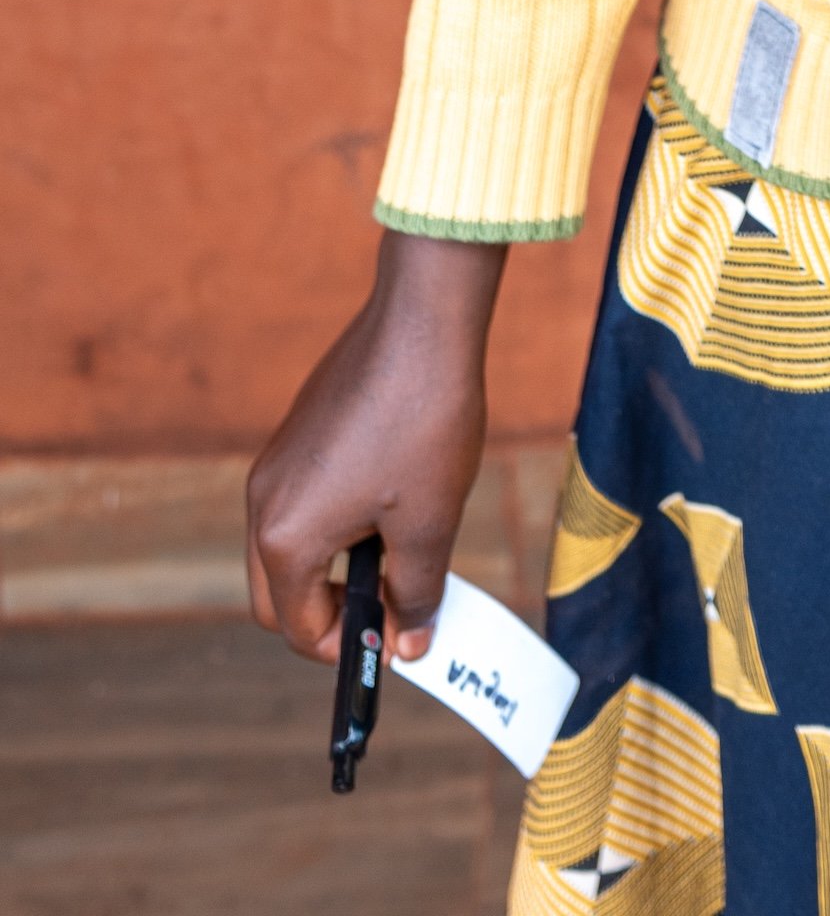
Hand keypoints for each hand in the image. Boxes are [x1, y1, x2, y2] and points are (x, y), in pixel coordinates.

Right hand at [246, 231, 507, 663]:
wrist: (422, 320)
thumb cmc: (424, 422)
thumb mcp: (428, 523)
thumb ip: (414, 594)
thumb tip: (409, 643)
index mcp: (285, 537)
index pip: (298, 629)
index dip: (349, 649)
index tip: (401, 639)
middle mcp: (262, 502)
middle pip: (279, 597)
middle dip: (330, 616)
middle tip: (393, 609)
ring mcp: (275, 464)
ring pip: (288, 549)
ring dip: (334, 569)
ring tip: (401, 551)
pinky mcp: (296, 434)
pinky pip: (302, 503)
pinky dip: (335, 526)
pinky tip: (392, 500)